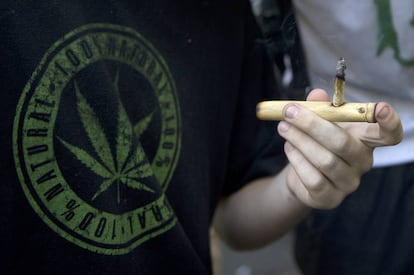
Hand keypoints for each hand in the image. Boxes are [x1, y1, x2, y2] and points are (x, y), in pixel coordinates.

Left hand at [276, 89, 402, 208]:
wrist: (300, 174)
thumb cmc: (315, 142)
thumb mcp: (318, 121)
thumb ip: (319, 106)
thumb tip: (316, 94)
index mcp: (365, 140)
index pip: (388, 135)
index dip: (390, 123)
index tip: (380, 107)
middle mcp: (362, 162)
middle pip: (342, 143)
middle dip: (312, 125)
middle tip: (289, 112)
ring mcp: (348, 183)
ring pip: (325, 160)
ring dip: (299, 140)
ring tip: (283, 127)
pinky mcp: (330, 198)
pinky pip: (313, 178)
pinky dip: (297, 159)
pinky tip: (288, 147)